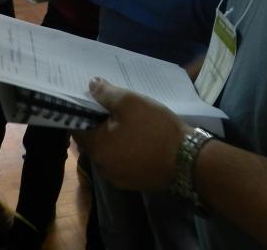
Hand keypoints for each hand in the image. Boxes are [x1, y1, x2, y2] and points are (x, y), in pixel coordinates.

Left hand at [75, 78, 189, 191]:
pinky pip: (121, 162)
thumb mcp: (131, 103)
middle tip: (111, 107)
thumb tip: (91, 85)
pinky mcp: (133, 182)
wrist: (188, 161)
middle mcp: (102, 167)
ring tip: (126, 121)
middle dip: (98, 124)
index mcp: (97, 148)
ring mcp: (117, 177)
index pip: (77, 127)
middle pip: (92, 141)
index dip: (82, 111)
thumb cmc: (155, 129)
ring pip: (108, 152)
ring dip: (112, 138)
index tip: (90, 99)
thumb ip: (106, 94)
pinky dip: (124, 150)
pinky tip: (137, 139)